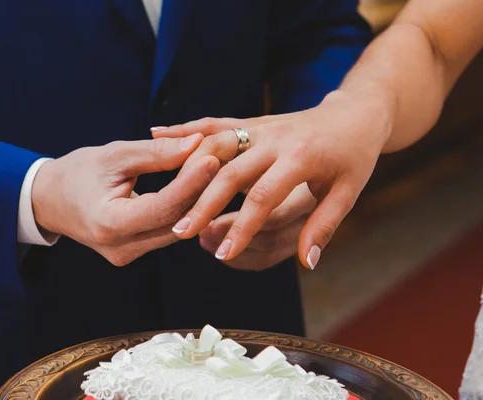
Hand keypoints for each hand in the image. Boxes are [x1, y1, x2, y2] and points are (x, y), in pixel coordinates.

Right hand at [31, 135, 219, 265]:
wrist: (49, 200)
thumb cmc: (77, 173)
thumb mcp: (114, 156)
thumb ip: (156, 153)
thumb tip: (197, 144)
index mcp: (110, 224)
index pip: (164, 206)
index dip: (192, 182)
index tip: (213, 157)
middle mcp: (121, 249)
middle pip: (176, 222)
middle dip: (200, 192)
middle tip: (219, 161)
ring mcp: (128, 255)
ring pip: (175, 229)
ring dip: (194, 202)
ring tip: (211, 173)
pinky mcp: (134, 253)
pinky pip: (166, 231)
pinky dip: (181, 210)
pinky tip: (194, 188)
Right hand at [153, 89, 391, 268]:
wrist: (355, 113)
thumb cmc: (354, 157)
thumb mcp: (348, 192)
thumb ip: (323, 226)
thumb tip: (307, 262)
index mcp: (301, 157)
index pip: (263, 197)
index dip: (242, 228)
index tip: (223, 254)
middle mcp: (275, 138)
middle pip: (229, 172)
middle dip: (204, 204)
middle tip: (181, 232)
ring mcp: (260, 126)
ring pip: (215, 144)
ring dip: (188, 169)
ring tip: (167, 197)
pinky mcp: (251, 121)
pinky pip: (214, 123)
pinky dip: (186, 129)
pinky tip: (157, 133)